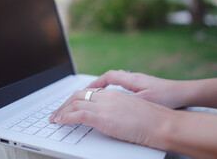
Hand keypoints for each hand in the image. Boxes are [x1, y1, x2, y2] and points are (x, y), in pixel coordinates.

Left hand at [49, 89, 173, 148]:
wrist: (161, 123)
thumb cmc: (152, 120)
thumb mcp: (132, 110)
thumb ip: (118, 110)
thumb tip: (110, 117)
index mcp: (114, 94)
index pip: (88, 92)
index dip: (75, 98)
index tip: (69, 105)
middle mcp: (107, 96)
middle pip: (78, 94)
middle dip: (65, 103)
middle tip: (57, 112)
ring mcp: (104, 105)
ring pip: (74, 102)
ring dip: (61, 111)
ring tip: (54, 118)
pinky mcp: (102, 117)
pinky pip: (77, 114)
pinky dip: (65, 117)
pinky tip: (59, 121)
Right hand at [88, 70, 185, 108]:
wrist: (185, 93)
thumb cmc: (168, 96)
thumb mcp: (145, 100)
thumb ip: (128, 100)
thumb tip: (111, 102)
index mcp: (132, 79)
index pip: (108, 77)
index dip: (95, 83)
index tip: (86, 90)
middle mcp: (134, 77)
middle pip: (110, 76)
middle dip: (98, 84)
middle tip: (88, 92)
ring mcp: (139, 81)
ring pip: (117, 80)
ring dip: (106, 86)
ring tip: (98, 95)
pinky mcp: (144, 85)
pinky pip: (124, 85)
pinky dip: (115, 90)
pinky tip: (116, 98)